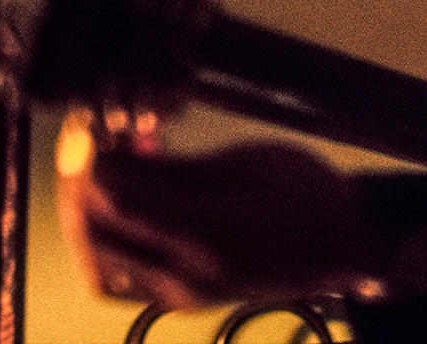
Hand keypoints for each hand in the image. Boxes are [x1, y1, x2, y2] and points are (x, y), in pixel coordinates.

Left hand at [55, 111, 373, 309]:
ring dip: (88, 215)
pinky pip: (119, 277)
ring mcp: (182, 296)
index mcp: (210, 234)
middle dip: (79, 184)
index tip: (95, 126)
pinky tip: (128, 201)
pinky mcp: (181, 300)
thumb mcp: (248, 163)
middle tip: (94, 144)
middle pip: (95, 234)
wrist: (347, 244)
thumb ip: (177, 169)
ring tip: (111, 172)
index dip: (91, 159)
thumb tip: (114, 155)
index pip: (116, 200)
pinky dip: (107, 239)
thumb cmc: (310, 193)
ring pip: (98, 264)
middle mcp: (187, 276)